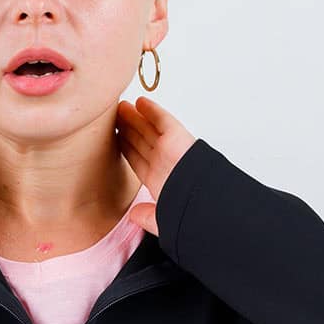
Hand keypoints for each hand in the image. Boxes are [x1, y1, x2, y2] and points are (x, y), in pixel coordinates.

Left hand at [113, 95, 196, 237]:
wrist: (209, 208)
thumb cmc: (193, 215)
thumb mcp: (165, 222)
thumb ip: (149, 217)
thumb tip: (135, 215)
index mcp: (159, 181)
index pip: (138, 160)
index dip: (126, 147)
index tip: (117, 138)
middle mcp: (163, 162)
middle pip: (141, 141)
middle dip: (128, 128)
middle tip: (115, 116)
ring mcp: (169, 149)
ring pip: (148, 129)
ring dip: (134, 117)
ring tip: (121, 107)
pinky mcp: (177, 138)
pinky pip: (162, 120)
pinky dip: (152, 110)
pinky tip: (140, 102)